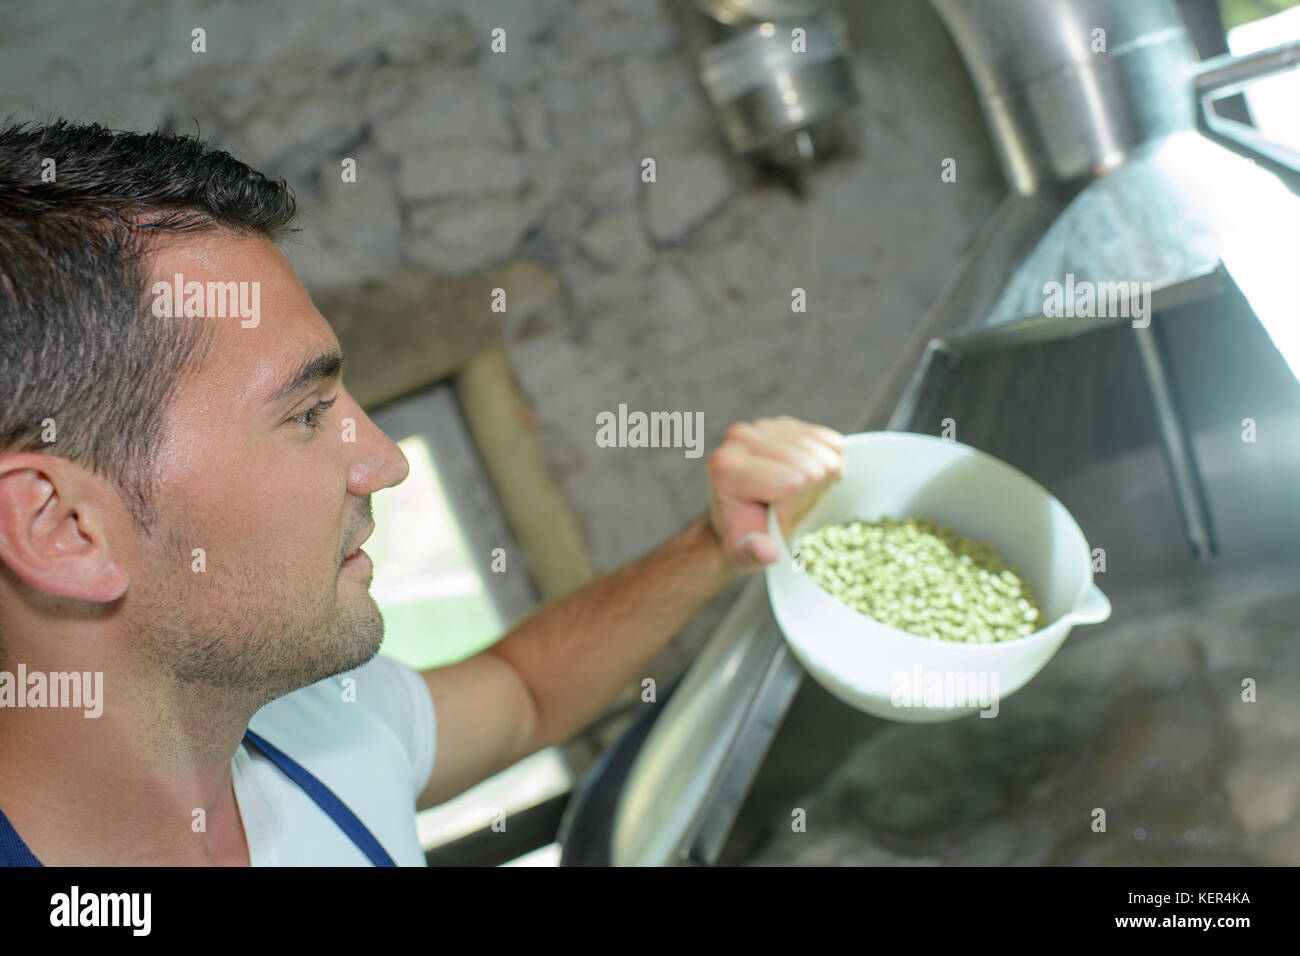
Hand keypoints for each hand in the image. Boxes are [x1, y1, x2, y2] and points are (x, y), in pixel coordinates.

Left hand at [706, 416, 844, 570]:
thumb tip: (768, 552)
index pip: (792, 482)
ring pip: (824, 454)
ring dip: (819, 483)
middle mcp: (740, 437)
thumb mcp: (743, 555)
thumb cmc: (744, 535)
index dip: (791, 510)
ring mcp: (765, 425)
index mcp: (725, 467)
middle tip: (785, 509)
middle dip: (805, 497)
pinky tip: (807, 478)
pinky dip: (829, 466)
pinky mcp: (787, 423)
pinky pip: (832, 443)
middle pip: (811, 467)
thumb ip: (754, 553)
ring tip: (793, 495)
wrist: (741, 515)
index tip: (774, 521)